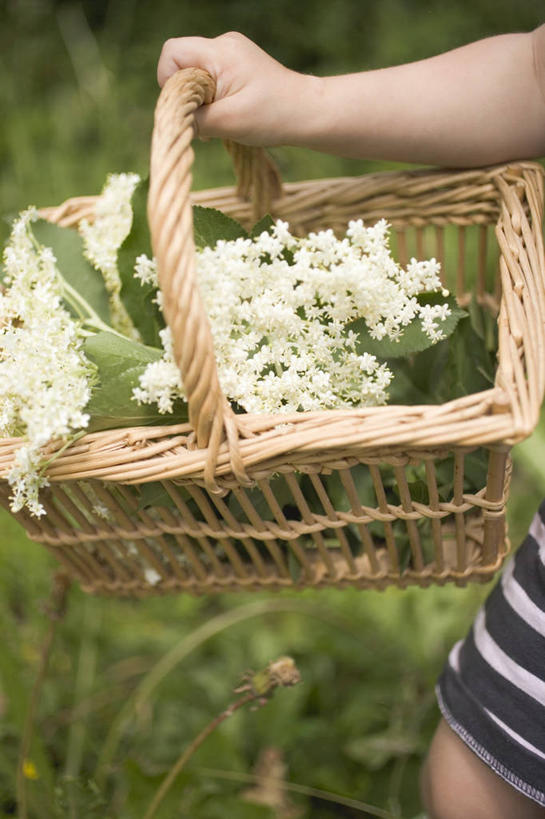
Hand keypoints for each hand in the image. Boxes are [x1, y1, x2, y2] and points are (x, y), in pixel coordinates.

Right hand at [157, 32, 318, 146]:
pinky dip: (212, 99)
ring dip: (201, 100)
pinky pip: (210, 78)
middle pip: (182, 62)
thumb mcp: (229, 123)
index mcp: (221, 52)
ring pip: (196, 73)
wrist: (308, 113)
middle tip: (208, 117)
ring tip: (223, 117)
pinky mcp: (238, 65)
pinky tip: (228, 114)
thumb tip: (175, 120)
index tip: (189, 106)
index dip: (169, 80)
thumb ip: (196, 119)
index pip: (172, 52)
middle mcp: (224, 45)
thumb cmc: (273, 116)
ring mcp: (232, 53)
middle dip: (188, 93)